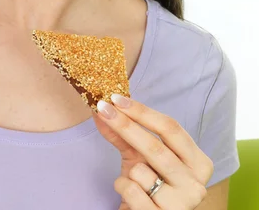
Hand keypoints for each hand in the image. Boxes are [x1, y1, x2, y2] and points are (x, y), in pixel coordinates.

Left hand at [93, 94, 213, 208]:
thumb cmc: (147, 187)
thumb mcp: (139, 158)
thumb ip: (122, 135)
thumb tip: (101, 110)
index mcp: (198, 162)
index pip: (171, 128)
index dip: (142, 111)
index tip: (116, 98)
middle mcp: (196, 184)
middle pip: (155, 145)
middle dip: (125, 125)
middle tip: (103, 108)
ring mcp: (182, 205)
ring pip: (140, 171)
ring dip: (127, 172)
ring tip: (133, 181)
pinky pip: (131, 190)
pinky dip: (122, 187)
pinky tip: (130, 196)